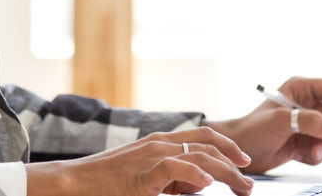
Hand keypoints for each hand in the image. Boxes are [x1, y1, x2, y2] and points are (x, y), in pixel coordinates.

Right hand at [25, 126, 254, 195]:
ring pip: (198, 154)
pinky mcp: (141, 174)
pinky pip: (173, 168)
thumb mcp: (147, 179)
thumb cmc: (107, 184)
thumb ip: (172, 179)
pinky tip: (207, 182)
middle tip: (249, 182)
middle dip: (234, 160)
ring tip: (240, 186)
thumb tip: (199, 184)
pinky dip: (194, 173)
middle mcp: (159, 144)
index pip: (202, 136)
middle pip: (207, 143)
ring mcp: (150, 156)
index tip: (244, 163)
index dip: (228, 146)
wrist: (73, 183)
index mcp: (160, 143)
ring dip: (225, 171)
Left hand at [205, 76, 321, 174]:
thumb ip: (309, 122)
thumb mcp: (281, 121)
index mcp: (301, 88)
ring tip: (303, 153)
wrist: (241, 152)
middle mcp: (307, 103)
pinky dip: (313, 156)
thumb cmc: (254, 129)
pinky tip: (296, 155)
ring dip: (320, 148)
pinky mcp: (307, 140)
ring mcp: (308, 123)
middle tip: (317, 147)